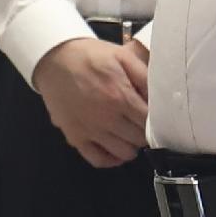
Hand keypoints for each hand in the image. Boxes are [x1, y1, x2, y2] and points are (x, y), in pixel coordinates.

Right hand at [35, 33, 149, 166]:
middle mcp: (107, 119)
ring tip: (129, 132)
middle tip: (141, 121)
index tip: (156, 115)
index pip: (150, 122)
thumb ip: (144, 76)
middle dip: (145, 131)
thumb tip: (162, 96)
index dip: (156, 119)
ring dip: (131, 145)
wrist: (54, 60)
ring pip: (124, 153)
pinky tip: (115, 146)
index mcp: (120, 97)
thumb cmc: (90, 57)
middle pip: (139, 139)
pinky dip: (112, 158)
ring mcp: (90, 131)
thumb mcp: (122, 56)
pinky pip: (99, 160)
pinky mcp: (76, 138)